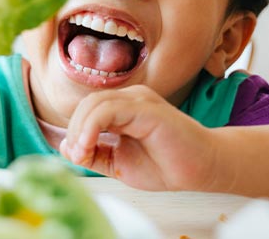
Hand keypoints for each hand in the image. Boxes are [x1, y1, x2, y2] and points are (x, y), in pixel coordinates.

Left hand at [59, 85, 219, 191]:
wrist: (202, 169)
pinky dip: (92, 126)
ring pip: (95, 102)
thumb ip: (94, 154)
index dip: (74, 131)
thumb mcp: (118, 163)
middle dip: (74, 131)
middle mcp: (131, 98)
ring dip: (80, 130)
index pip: (86, 109)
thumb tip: (65, 147)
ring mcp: (140, 99)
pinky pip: (109, 109)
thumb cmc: (165, 165)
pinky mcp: (147, 108)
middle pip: (87, 104)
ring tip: (83, 153)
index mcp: (123, 107)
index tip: (75, 157)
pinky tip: (90, 145)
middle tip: (78, 156)